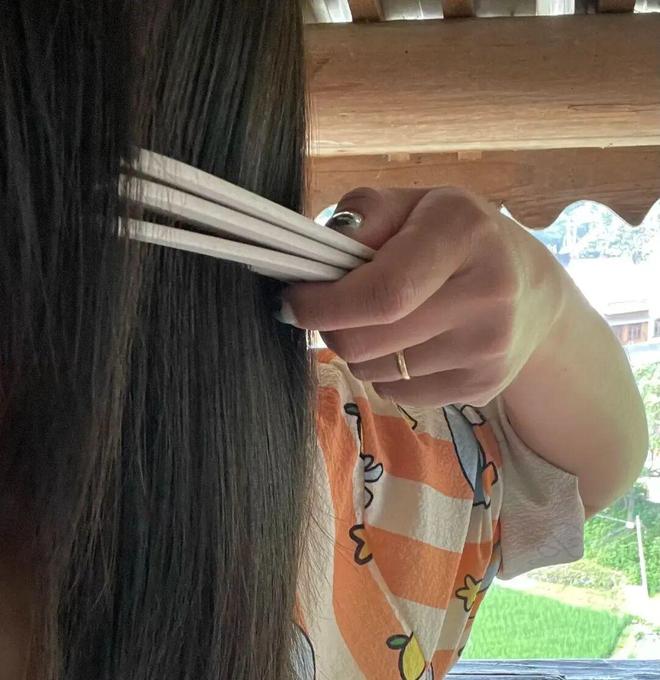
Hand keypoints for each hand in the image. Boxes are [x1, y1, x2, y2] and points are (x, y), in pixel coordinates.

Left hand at [280, 187, 566, 407]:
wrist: (531, 292)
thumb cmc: (457, 239)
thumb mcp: (414, 203)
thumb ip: (363, 213)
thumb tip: (318, 253)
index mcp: (463, 233)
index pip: (381, 291)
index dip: (323, 304)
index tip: (292, 300)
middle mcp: (486, 294)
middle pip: (367, 342)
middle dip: (330, 328)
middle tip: (330, 309)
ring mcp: (487, 349)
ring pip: (374, 372)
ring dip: (358, 349)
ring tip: (381, 320)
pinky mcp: (482, 387)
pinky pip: (397, 394)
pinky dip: (385, 372)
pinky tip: (408, 343)